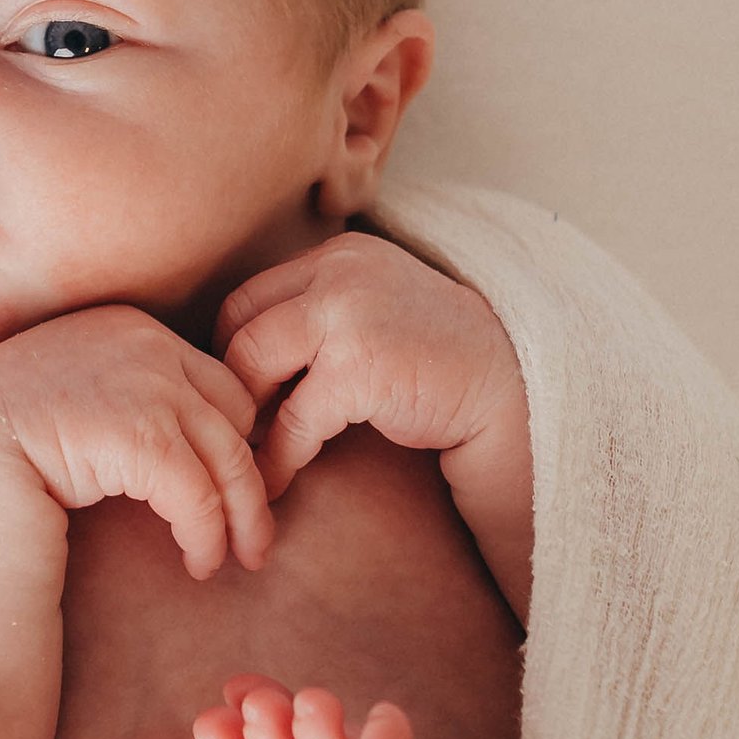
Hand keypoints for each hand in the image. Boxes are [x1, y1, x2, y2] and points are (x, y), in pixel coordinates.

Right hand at [0, 303, 275, 578]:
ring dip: (240, 517)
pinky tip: (196, 563)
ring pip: (229, 455)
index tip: (233, 489)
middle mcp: (138, 339)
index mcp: (121, 326)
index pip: (212, 379)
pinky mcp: (135, 431)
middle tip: (252, 532)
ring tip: (235, 558)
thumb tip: (193, 436)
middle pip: (236, 411)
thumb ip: (122, 400)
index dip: (233, 439)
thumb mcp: (70, 405)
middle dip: (249, 475)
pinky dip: (205, 535)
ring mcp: (140, 380)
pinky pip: (198, 493)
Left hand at [213, 232, 522, 501]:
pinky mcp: (359, 369)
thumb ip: (316, 315)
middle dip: (231, 388)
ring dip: (244, 421)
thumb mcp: (372, 312)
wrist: (508, 390)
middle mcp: (339, 273)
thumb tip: (237, 363)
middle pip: (240, 328)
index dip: (232, 353)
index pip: (249, 298)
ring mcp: (348, 316)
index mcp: (339, 255)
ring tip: (246, 459)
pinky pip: (293, 420)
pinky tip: (277, 482)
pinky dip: (277, 458)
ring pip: (252, 366)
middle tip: (235, 432)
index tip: (239, 398)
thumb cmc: (433, 360)